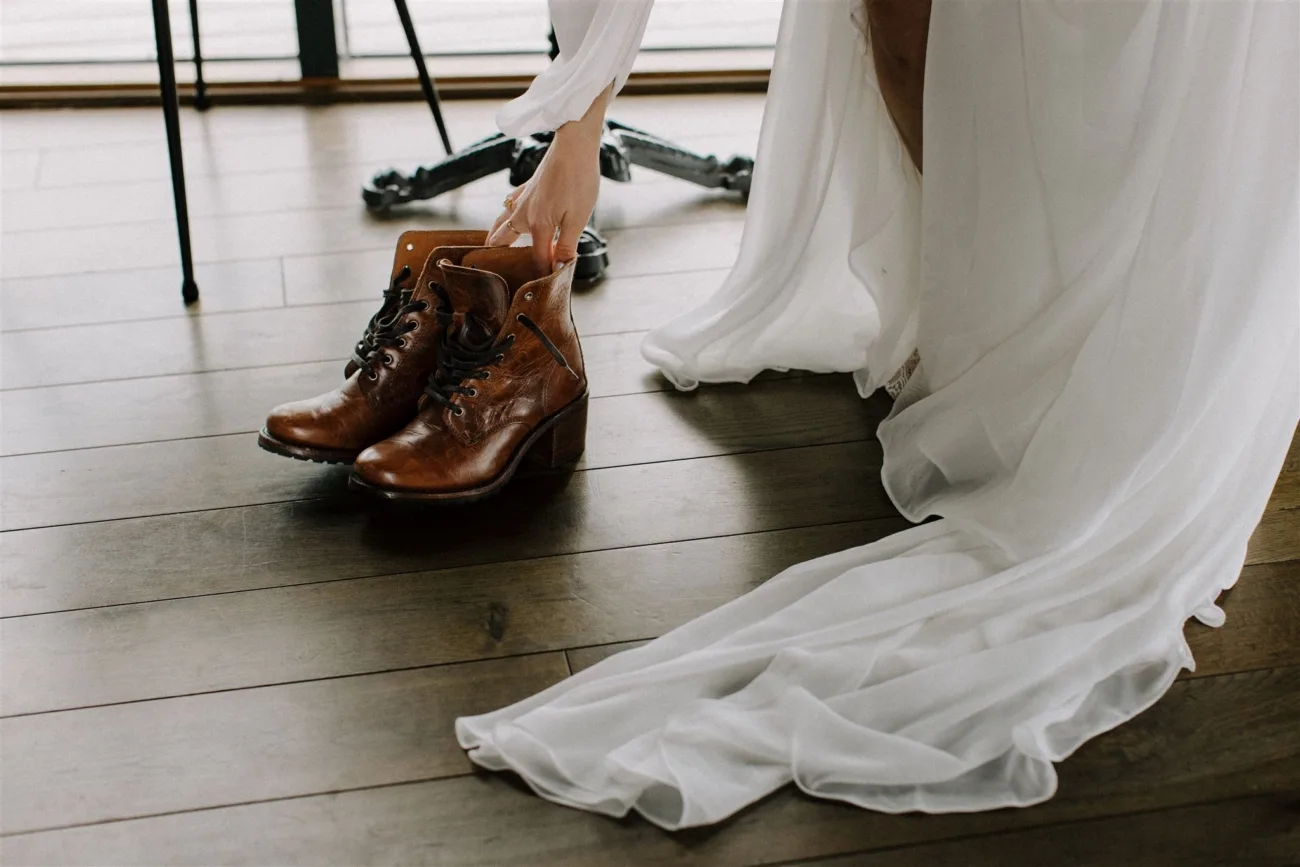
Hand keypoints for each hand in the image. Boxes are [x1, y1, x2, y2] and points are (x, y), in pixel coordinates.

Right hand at [488, 85, 611, 272]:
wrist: (574, 144)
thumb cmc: (579, 180)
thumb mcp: (578, 218)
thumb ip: (566, 245)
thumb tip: (558, 268)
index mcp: (537, 225)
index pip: (538, 259)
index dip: (542, 274)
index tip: (544, 289)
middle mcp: (523, 214)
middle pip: (504, 241)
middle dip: (500, 258)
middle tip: (494, 273)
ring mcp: (522, 199)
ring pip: (501, 223)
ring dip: (496, 238)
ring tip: (489, 250)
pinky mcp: (527, 186)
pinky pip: (508, 206)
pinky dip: (504, 216)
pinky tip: (507, 215)